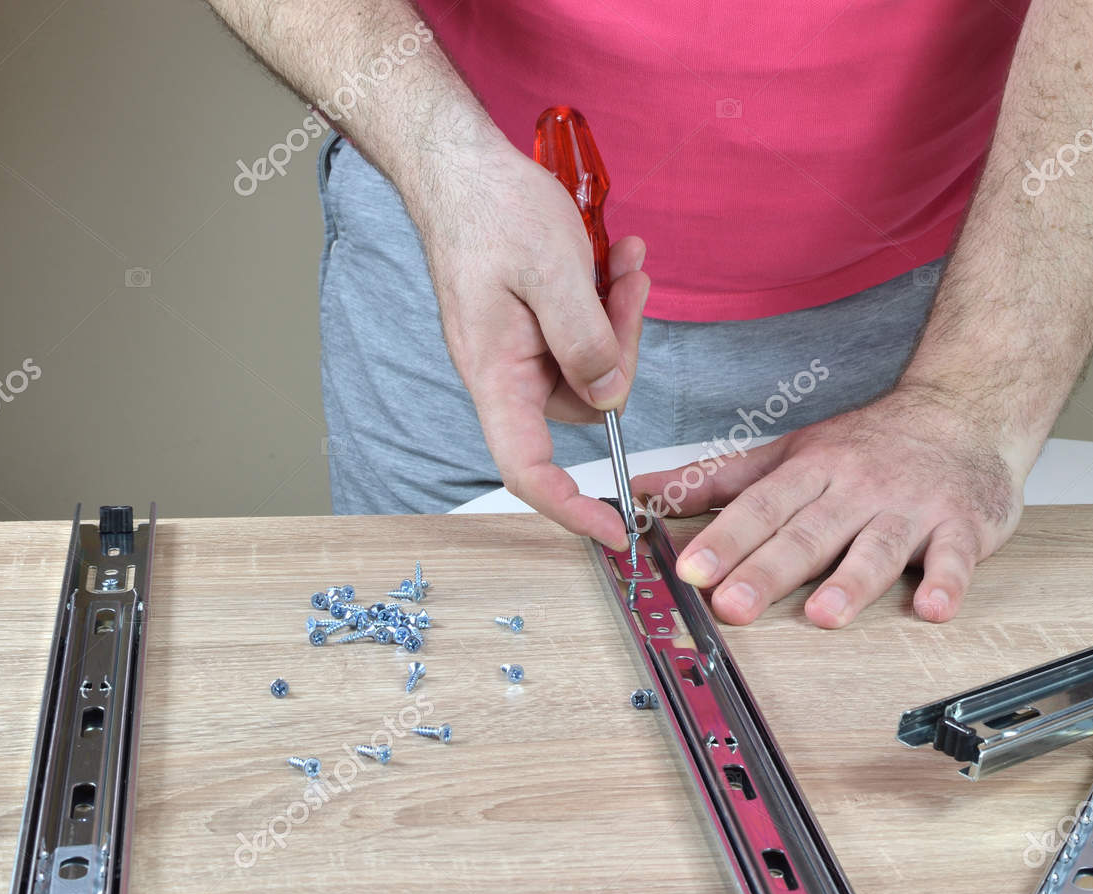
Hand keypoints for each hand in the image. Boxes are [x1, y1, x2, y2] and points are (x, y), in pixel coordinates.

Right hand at [407, 138, 648, 548]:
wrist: (463, 164)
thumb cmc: (491, 210)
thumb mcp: (551, 270)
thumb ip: (585, 340)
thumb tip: (610, 399)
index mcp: (496, 375)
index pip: (528, 469)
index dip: (570, 508)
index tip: (614, 531)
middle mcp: (506, 373)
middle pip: (583, 405)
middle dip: (621, 354)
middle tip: (629, 290)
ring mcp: (519, 350)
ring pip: (592, 366)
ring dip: (619, 318)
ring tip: (624, 262)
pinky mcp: (534, 326)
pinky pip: (584, 335)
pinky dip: (607, 302)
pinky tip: (616, 260)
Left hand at [631, 391, 1026, 626]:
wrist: (964, 410)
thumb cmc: (870, 443)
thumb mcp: (789, 452)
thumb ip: (718, 479)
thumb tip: (643, 491)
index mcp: (812, 471)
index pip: (760, 508)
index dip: (725, 540)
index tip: (691, 569)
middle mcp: (856, 488)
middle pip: (808, 532)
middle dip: (768, 569)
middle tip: (733, 605)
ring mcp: (910, 508)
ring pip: (877, 546)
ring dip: (851, 581)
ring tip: (823, 614)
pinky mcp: (961, 526)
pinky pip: (955, 557)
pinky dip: (948, 582)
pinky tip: (933, 607)